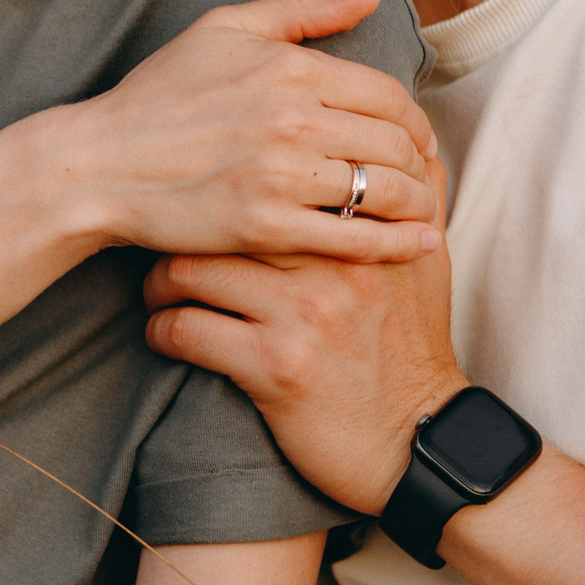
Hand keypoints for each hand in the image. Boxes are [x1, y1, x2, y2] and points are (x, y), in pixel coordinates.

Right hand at [27, 0, 444, 264]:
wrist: (99, 164)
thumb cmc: (157, 95)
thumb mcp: (222, 29)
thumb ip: (300, 9)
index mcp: (289, 67)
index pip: (389, 95)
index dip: (415, 121)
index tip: (417, 138)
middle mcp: (293, 119)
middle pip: (396, 144)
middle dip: (419, 163)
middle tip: (421, 176)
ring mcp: (281, 176)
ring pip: (386, 191)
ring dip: (415, 202)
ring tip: (418, 209)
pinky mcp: (267, 227)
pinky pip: (357, 239)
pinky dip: (399, 243)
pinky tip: (418, 243)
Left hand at [142, 161, 466, 511]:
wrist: (420, 443)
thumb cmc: (411, 348)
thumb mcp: (425, 267)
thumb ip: (417, 203)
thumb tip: (413, 141)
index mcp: (364, 231)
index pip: (271, 175)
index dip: (219, 185)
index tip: (197, 200)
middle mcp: (334, 264)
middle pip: (219, 214)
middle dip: (177, 229)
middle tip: (161, 240)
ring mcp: (303, 314)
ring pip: (189, 268)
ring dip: (159, 283)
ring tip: (160, 291)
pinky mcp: (276, 367)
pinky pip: (185, 329)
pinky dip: (162, 331)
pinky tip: (166, 334)